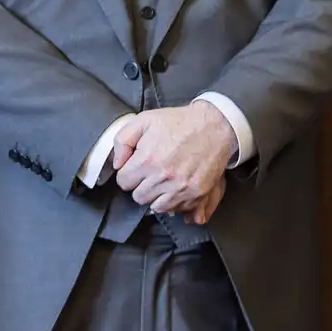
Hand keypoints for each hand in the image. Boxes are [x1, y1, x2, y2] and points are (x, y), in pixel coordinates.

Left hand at [112, 101, 236, 218]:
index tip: (135, 168)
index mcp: (147, 160)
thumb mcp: (143, 121)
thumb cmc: (177, 122)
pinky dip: (175, 202)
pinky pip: (179, 209)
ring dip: (157, 196)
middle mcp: (163, 177)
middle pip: (139, 197)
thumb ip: (122, 142)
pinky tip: (176, 188)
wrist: (214, 125)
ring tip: (163, 181)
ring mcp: (182, 187)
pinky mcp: (197, 192)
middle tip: (150, 174)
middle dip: (141, 186)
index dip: (128, 174)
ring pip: (157, 207)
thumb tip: (117, 165)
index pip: (124, 183)